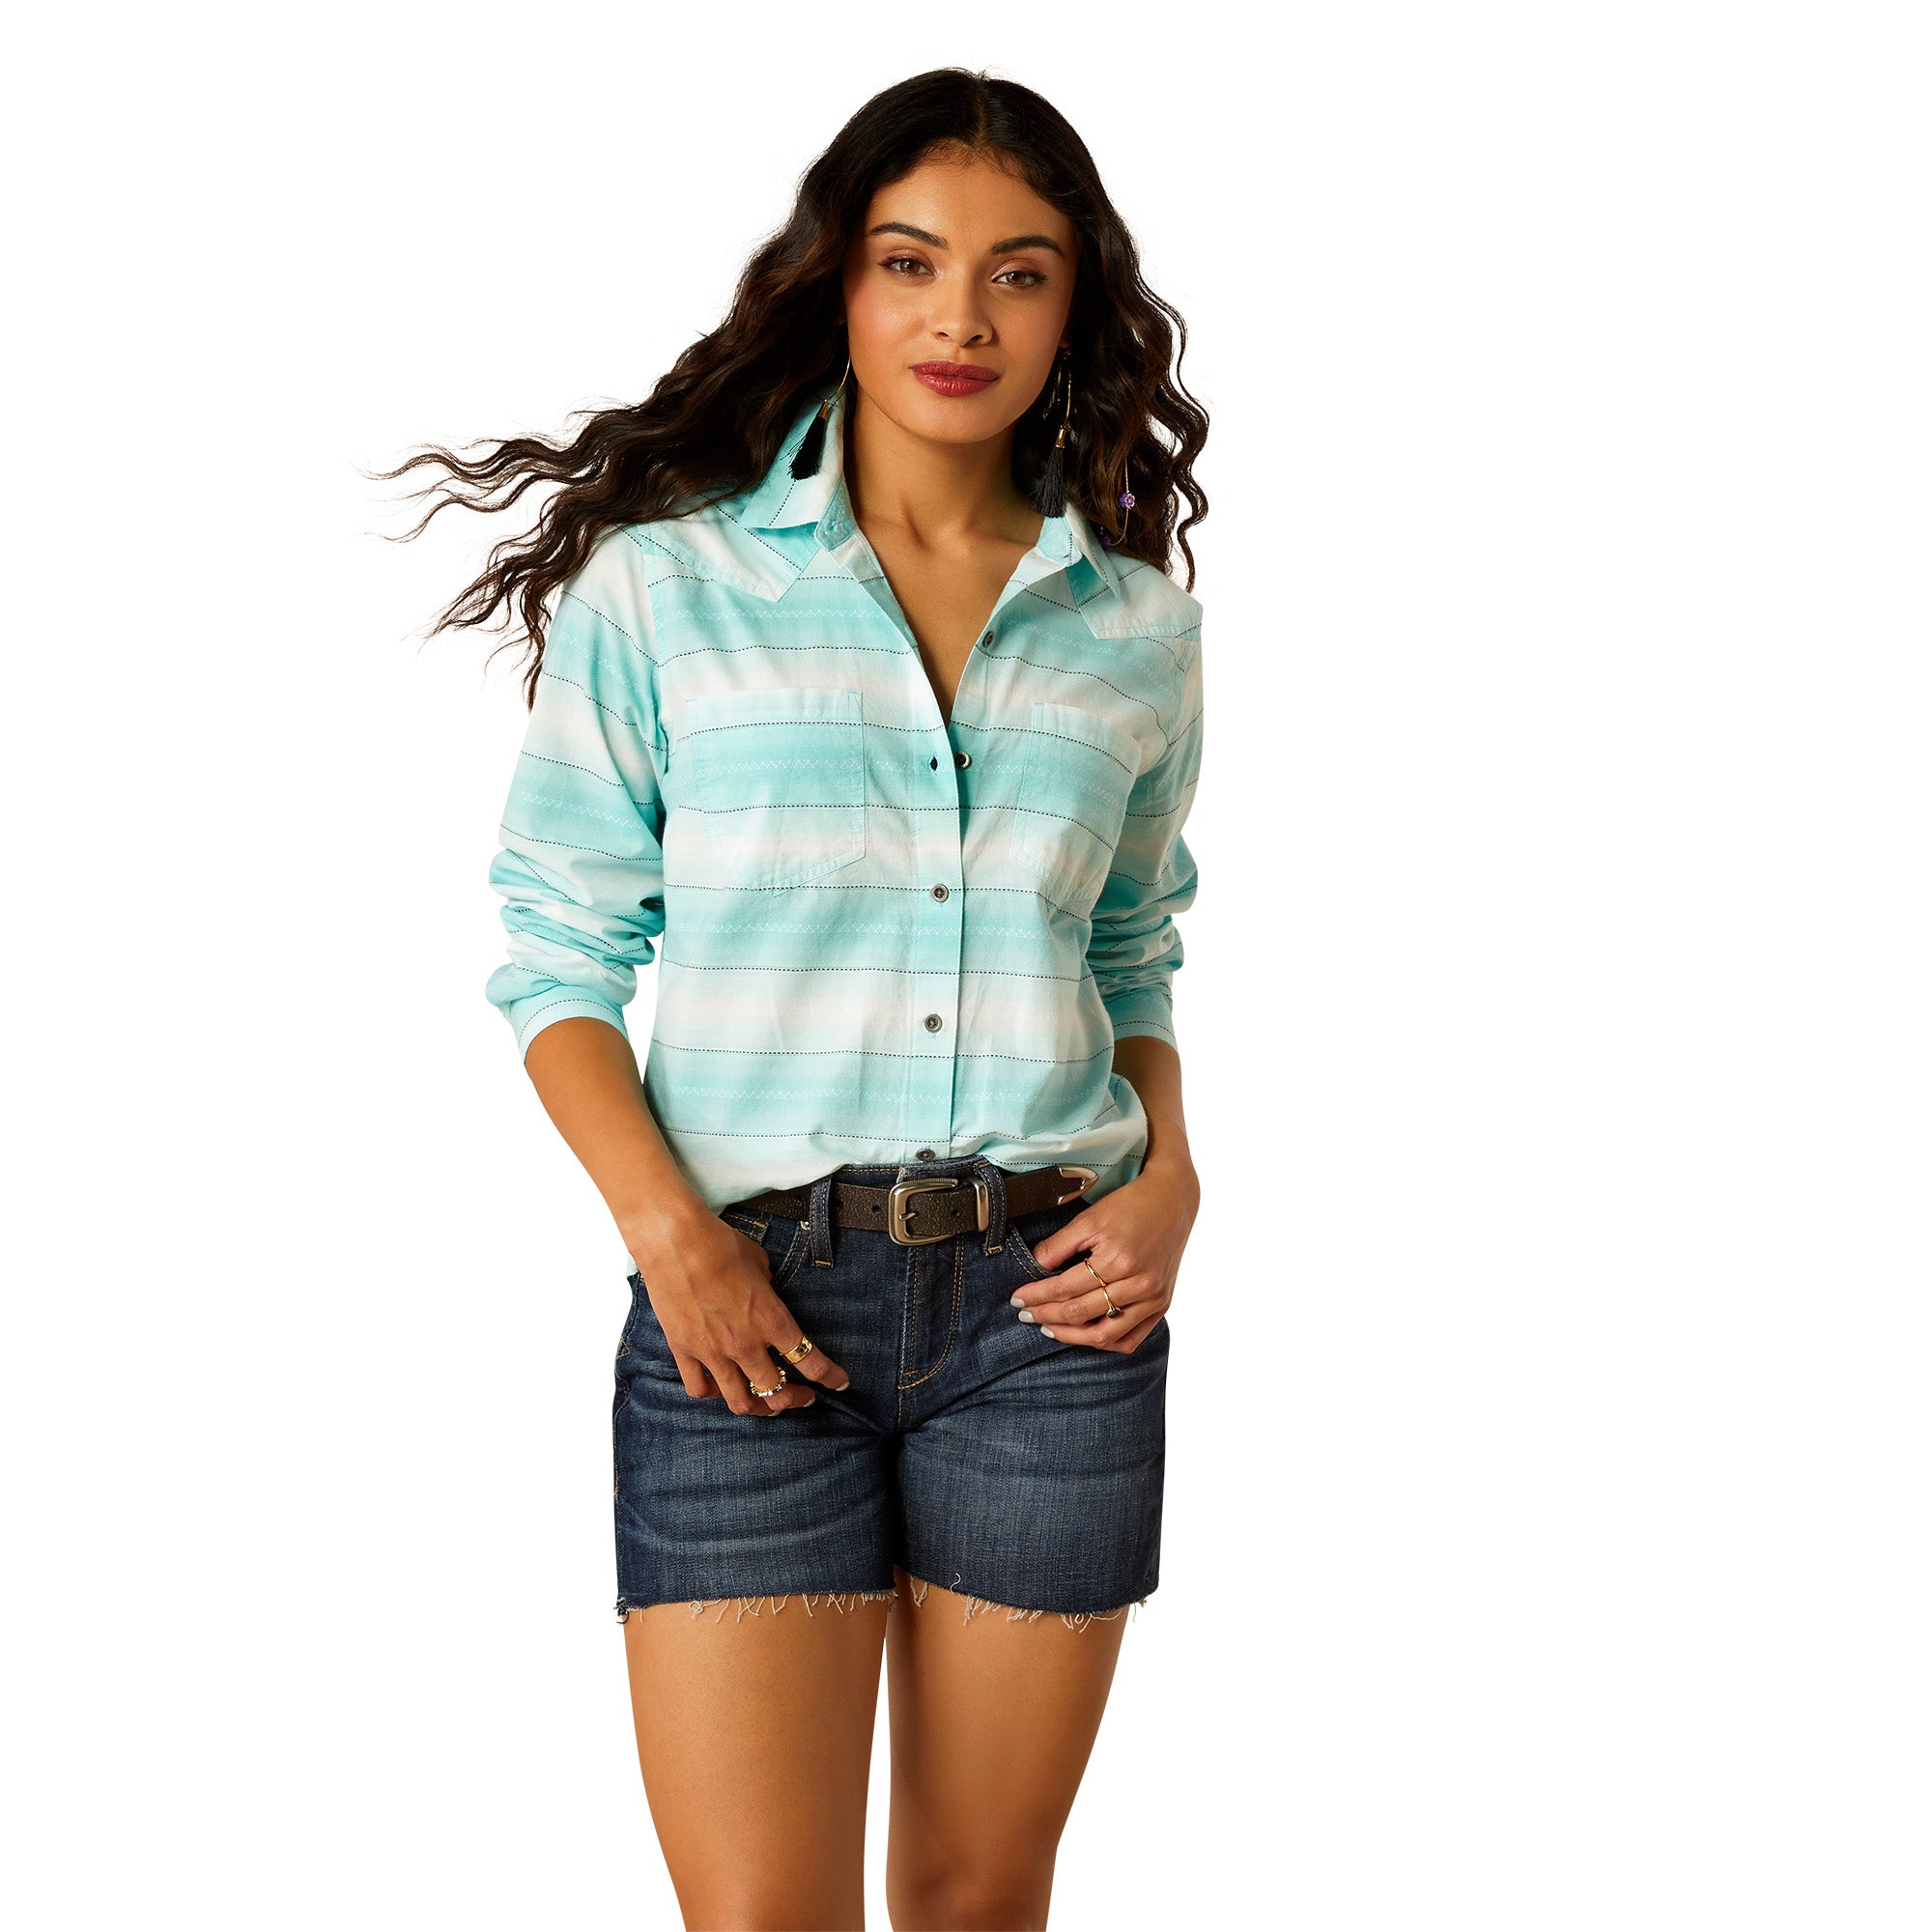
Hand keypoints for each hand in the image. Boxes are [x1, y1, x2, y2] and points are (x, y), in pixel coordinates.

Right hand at [625, 1213, 851, 1416]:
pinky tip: (720, 1389)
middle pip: (776, 1392)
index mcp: (771, 1320)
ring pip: (740, 1402)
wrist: (675, 1241)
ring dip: (759, 1408)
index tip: (839, 1383)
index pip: (809, 1361)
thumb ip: (768, 1291)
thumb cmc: (721, 1244)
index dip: (830, 1377)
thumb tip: (766, 1295)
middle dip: (795, 1399)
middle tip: (802, 1396)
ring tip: (766, 1405)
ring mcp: (712, 1352)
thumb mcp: (760, 1265)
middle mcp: (745, 1344)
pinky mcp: (684, 1352)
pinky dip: (713, 1394)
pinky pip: (700, 1389)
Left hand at [1010, 1159, 1199, 1351]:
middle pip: (1081, 1313)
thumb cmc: (1129, 1205)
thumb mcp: (1089, 1219)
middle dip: (1046, 1315)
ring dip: (1071, 1336)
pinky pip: (1130, 1339)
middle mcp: (1139, 1284)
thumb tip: (1034, 1268)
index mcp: (1118, 1260)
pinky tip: (1084, 1334)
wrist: (1172, 1201)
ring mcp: (1153, 1299)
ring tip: (1048, 1327)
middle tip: (1025, 1314)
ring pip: (1104, 1335)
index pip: (1065, 1289)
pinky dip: (1104, 1343)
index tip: (1017, 1299)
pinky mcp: (1162, 1306)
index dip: (1037, 1296)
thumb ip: (1058, 1246)